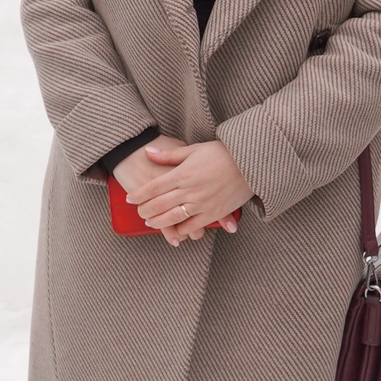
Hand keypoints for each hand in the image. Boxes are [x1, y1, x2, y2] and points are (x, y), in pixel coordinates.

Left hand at [124, 138, 249, 245]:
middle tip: (139, 212)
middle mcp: (190, 190)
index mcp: (183, 174)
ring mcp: (202, 203)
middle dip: (146, 210)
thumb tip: (147, 151)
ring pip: (173, 218)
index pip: (153, 187)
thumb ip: (168, 155)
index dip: (139, 194)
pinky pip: (194, 225)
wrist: (250, 162)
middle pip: (160, 204)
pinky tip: (175, 231)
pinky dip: (182, 230)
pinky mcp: (214, 213)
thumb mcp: (193, 149)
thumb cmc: (221, 153)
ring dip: (159, 222)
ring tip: (151, 222)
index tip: (130, 198)